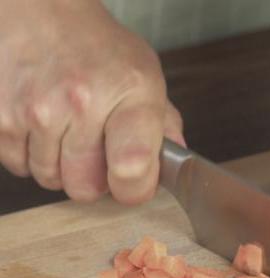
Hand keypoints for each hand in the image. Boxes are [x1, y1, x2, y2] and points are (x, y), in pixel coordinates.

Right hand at [0, 0, 184, 203]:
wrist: (45, 15)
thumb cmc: (101, 51)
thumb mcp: (147, 78)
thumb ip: (164, 126)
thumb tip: (173, 164)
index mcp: (130, 93)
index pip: (132, 167)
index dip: (135, 189)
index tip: (134, 183)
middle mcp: (82, 101)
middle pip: (86, 187)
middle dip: (94, 179)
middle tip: (98, 151)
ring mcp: (36, 110)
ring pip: (51, 181)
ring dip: (61, 167)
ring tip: (70, 132)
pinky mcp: (2, 118)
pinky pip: (20, 166)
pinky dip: (32, 155)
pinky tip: (44, 128)